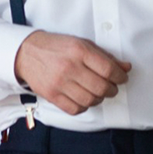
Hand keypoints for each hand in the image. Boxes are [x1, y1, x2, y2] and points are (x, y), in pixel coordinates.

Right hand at [14, 30, 129, 114]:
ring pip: (90, 100)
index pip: (108, 70)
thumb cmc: (57, 47)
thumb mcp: (81, 44)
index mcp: (79, 51)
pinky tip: (83, 100)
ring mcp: (60, 83)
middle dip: (112, 90)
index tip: (122, 78)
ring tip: (97, 93)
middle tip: (111, 87)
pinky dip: (84, 107)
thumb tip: (125, 68)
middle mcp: (70, 67)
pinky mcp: (52, 95)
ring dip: (98, 99)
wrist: (27, 53)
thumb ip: (104, 56)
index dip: (120, 77)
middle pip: (101, 87)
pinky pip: (75, 109)